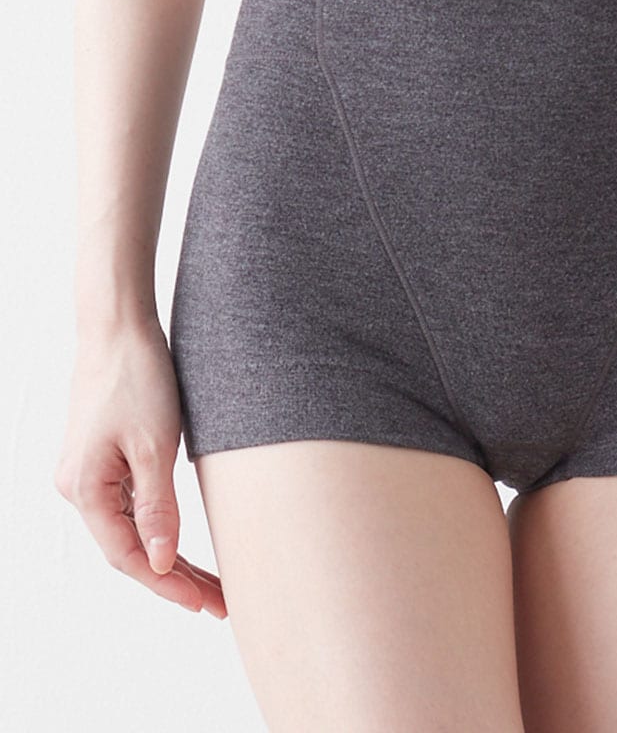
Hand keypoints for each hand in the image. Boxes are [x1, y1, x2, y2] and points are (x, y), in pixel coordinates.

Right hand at [53, 315, 226, 619]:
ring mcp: (90, 474)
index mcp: (84, 489)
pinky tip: (186, 544)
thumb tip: (163, 564)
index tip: (204, 604)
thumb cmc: (138, 378)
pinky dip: (160, 527)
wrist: (119, 329)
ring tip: (212, 582)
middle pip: (130, 549)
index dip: (167, 585)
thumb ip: (158, 508)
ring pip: (133, 530)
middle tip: (219, 602)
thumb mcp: (155, 445)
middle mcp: (79, 487)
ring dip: (171, 556)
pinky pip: (132, 507)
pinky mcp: (104, 459)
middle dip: (176, 578)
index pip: (128, 556)